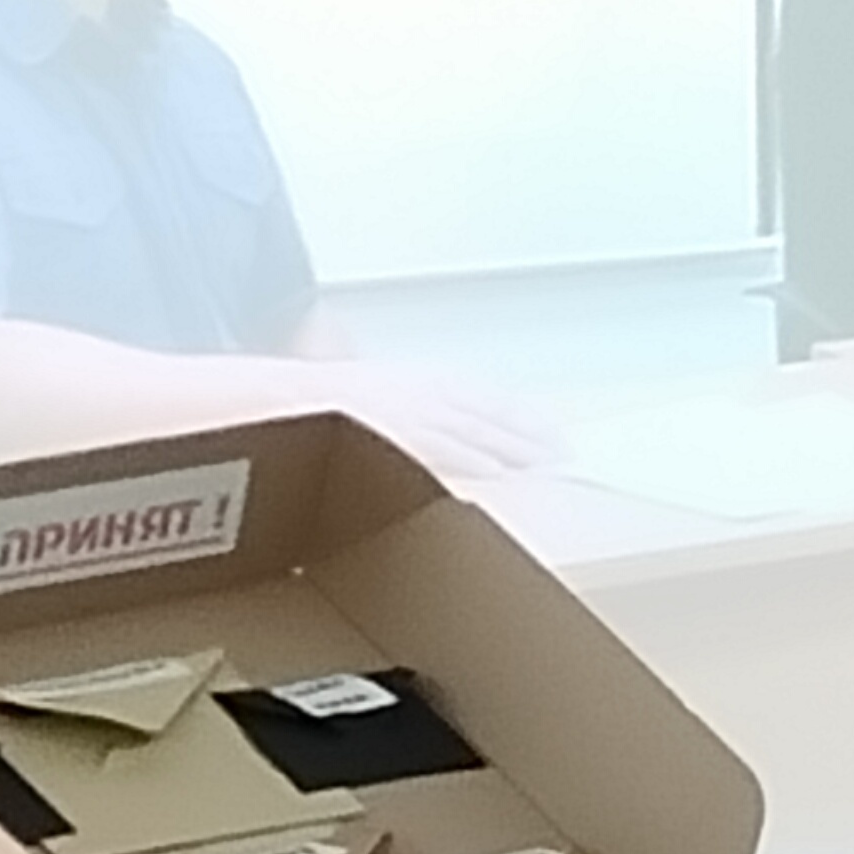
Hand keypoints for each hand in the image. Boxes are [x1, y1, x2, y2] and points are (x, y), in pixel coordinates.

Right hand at [328, 364, 550, 486]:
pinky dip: (474, 458)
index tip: (553, 433)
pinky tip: (500, 472)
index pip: (486, 398)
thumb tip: (441, 431)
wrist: (289, 397)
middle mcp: (426, 392)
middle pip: (490, 414)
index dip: (522, 417)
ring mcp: (414, 412)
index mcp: (423, 381)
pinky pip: (445, 448)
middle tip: (563, 456)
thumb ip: (414, 411)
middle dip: (529, 435)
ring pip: (476, 431)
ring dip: (513, 449)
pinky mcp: (400, 434)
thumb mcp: (379, 392)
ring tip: (545, 467)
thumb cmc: (328, 401)